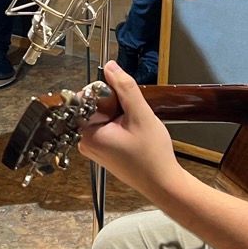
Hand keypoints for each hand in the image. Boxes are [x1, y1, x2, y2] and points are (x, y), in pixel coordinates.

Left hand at [78, 61, 179, 197]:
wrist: (162, 182)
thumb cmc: (152, 155)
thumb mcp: (141, 115)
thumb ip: (125, 88)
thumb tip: (110, 66)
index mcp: (87, 133)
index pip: (87, 97)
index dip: (107, 93)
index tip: (124, 102)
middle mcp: (84, 141)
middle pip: (93, 104)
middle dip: (114, 103)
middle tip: (132, 116)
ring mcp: (93, 146)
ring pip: (102, 114)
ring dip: (119, 113)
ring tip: (134, 126)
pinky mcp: (102, 149)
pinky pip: (106, 126)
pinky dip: (120, 123)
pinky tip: (133, 133)